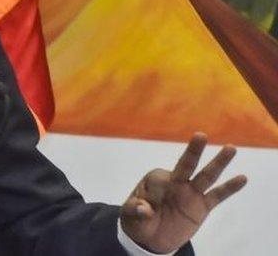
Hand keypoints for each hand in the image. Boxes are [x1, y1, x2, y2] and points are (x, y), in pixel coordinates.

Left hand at [120, 132, 246, 253]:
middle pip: (187, 164)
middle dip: (193, 151)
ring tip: (231, 148)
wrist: (152, 238)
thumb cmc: (138, 221)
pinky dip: (229, 187)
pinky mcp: (202, 206)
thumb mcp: (130, 215)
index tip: (144, 209)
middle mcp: (175, 181)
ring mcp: (190, 193)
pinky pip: (217, 195)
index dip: (153, 194)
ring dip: (218, 162)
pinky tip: (242, 178)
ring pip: (206, 175)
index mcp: (155, 179)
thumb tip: (143, 209)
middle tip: (200, 135)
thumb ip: (136, 211)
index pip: (159, 179)